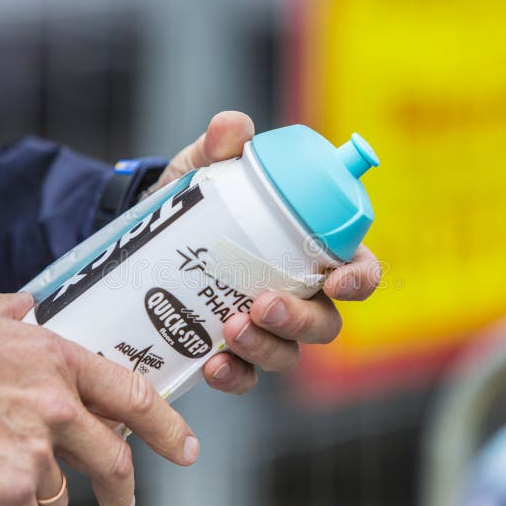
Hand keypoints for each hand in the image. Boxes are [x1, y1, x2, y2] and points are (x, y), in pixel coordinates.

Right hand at [0, 293, 198, 505]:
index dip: (166, 426)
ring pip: (58, 498)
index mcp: (58, 361)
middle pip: (113, 461)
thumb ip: (9, 311)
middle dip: (121, 492)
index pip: (132, 395)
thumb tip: (23, 303)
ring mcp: (37, 449)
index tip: (184, 447)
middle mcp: (58, 405)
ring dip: (36, 500)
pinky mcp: (10, 488)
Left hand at [161, 111, 382, 393]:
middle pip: (325, 322)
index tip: (336, 281)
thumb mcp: (202, 172)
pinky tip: (212, 366)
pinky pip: (246, 377)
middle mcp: (297, 294)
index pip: (357, 266)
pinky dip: (235, 376)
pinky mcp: (232, 354)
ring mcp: (266, 329)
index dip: (359, 278)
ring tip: (229, 330)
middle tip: (263, 304)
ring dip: (266, 347)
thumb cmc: (194, 204)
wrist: (145, 239)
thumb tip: (232, 127)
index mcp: (308, 250)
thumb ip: (220, 148)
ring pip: (288, 353)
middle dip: (301, 319)